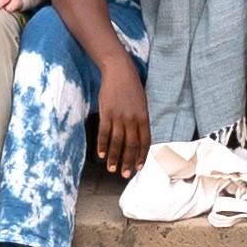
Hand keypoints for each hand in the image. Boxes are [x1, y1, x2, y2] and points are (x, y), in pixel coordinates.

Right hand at [93, 59, 150, 175]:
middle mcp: (132, 119)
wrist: (119, 71)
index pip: (145, 142)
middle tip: (125, 175)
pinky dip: (102, 145)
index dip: (141, 156)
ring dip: (114, 158)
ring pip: (117, 142)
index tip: (138, 168)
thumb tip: (142, 139)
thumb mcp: (142, 104)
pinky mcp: (106, 113)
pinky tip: (101, 154)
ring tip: (112, 169)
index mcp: (143, 117)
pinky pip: (104, 133)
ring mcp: (118, 116)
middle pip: (131, 145)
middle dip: (128, 162)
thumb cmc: (132, 87)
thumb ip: (141, 121)